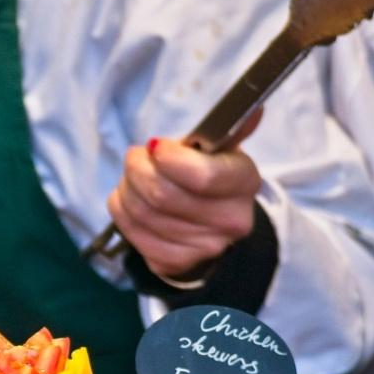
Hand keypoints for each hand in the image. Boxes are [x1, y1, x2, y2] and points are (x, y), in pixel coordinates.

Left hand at [107, 110, 264, 280]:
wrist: (211, 228)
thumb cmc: (210, 177)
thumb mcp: (220, 150)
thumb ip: (226, 129)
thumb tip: (253, 109)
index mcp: (244, 183)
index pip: (202, 176)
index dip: (169, 159)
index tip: (156, 146)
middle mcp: (229, 221)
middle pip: (162, 195)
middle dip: (137, 168)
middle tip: (136, 157)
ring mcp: (201, 248)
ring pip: (141, 212)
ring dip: (127, 187)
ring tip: (133, 177)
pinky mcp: (172, 263)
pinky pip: (130, 230)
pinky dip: (120, 208)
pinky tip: (130, 199)